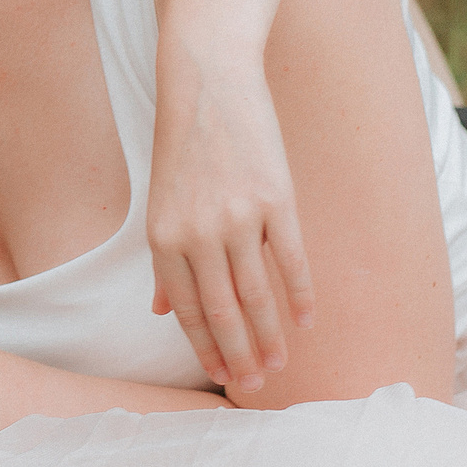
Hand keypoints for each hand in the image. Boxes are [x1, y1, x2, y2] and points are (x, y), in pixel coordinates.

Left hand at [147, 61, 314, 392]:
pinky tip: (306, 321)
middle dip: (238, 354)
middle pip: (222, 311)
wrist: (207, 81)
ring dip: (270, 336)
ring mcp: (238, 217)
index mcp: (163, 236)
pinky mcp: (276, 199)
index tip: (221, 377)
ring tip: (280, 364)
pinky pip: (291, 261)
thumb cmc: (182, 144)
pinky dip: (300, 295)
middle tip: (255, 385)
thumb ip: (165, 260)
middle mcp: (197, 232)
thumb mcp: (161, 202)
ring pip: (257, 294)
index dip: (204, 347)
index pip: (186, 308)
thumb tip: (160, 311)